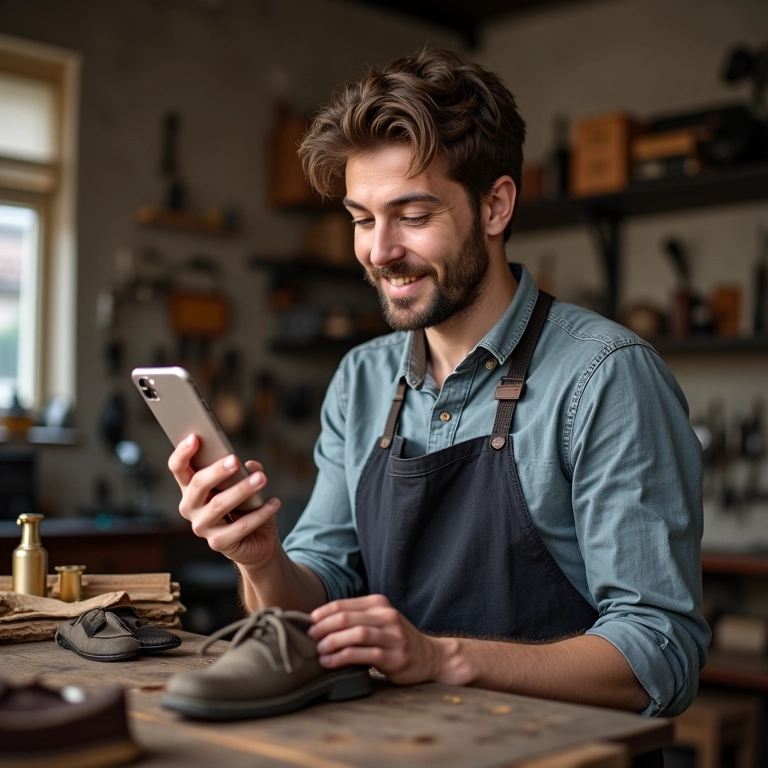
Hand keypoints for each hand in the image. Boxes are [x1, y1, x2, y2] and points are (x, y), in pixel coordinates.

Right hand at [167, 434, 281, 568]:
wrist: (257, 541)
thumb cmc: (245, 506)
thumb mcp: (245, 483)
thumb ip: (244, 471)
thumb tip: (250, 466)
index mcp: (191, 488)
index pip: (179, 468)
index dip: (183, 453)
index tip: (195, 437)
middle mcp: (190, 507)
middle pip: (198, 485)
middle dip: (217, 471)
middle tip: (235, 459)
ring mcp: (202, 527)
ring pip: (219, 505)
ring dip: (242, 490)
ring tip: (261, 478)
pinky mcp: (218, 543)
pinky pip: (240, 526)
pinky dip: (260, 514)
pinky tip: (274, 502)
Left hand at [308, 595, 443, 684]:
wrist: (431, 656)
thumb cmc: (396, 639)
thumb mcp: (380, 620)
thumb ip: (357, 618)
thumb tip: (320, 622)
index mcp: (379, 603)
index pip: (344, 604)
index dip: (323, 613)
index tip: (309, 622)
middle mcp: (387, 616)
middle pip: (347, 618)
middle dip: (324, 627)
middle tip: (310, 638)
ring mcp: (393, 636)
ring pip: (356, 634)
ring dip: (333, 642)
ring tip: (319, 651)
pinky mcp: (395, 657)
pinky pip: (364, 655)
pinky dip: (343, 658)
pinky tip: (331, 663)